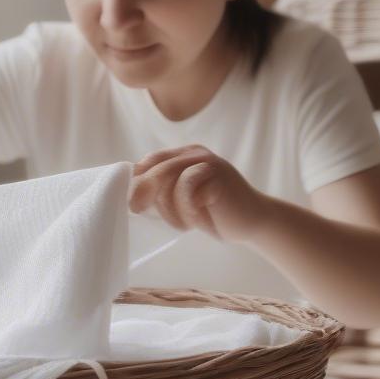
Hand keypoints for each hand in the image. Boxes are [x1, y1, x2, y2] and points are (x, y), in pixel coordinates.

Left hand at [127, 144, 269, 242]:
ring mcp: (208, 162)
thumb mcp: (180, 201)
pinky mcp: (219, 175)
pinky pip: (188, 191)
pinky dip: (188, 210)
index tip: (128, 201)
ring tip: (185, 223)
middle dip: (141, 190)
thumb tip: (128, 195)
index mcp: (183, 156)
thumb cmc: (211, 213)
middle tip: (135, 209)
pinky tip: (199, 219)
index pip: (150, 162)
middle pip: (156, 169)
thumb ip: (160, 192)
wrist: (251, 221)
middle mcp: (195, 154)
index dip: (134, 180)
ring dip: (172, 209)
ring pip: (170, 181)